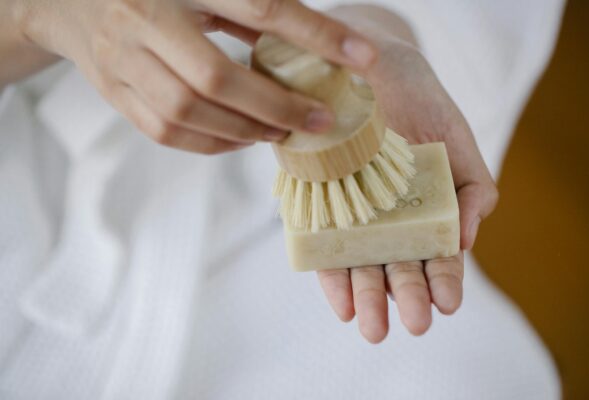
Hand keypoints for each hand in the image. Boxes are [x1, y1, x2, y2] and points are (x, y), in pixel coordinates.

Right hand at [14, 0, 376, 153]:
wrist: (72, 0)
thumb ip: (247, 8)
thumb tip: (312, 40)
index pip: (261, 6)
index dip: (317, 35)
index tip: (363, 58)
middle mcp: (146, 19)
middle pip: (217, 77)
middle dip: (276, 106)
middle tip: (317, 120)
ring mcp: (123, 60)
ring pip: (188, 112)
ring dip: (243, 131)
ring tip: (278, 132)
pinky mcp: (114, 92)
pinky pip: (165, 132)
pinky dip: (211, 143)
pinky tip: (239, 140)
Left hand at [317, 32, 497, 342]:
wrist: (368, 67)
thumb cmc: (421, 103)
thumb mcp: (458, 142)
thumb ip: (474, 190)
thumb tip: (467, 241)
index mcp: (426, 214)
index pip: (437, 257)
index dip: (443, 281)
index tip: (447, 303)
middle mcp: (390, 223)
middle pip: (398, 268)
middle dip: (406, 297)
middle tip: (414, 324)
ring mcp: (354, 218)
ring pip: (361, 266)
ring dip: (368, 298)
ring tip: (373, 327)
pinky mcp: (319, 207)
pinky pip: (323, 248)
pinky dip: (332, 277)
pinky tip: (341, 304)